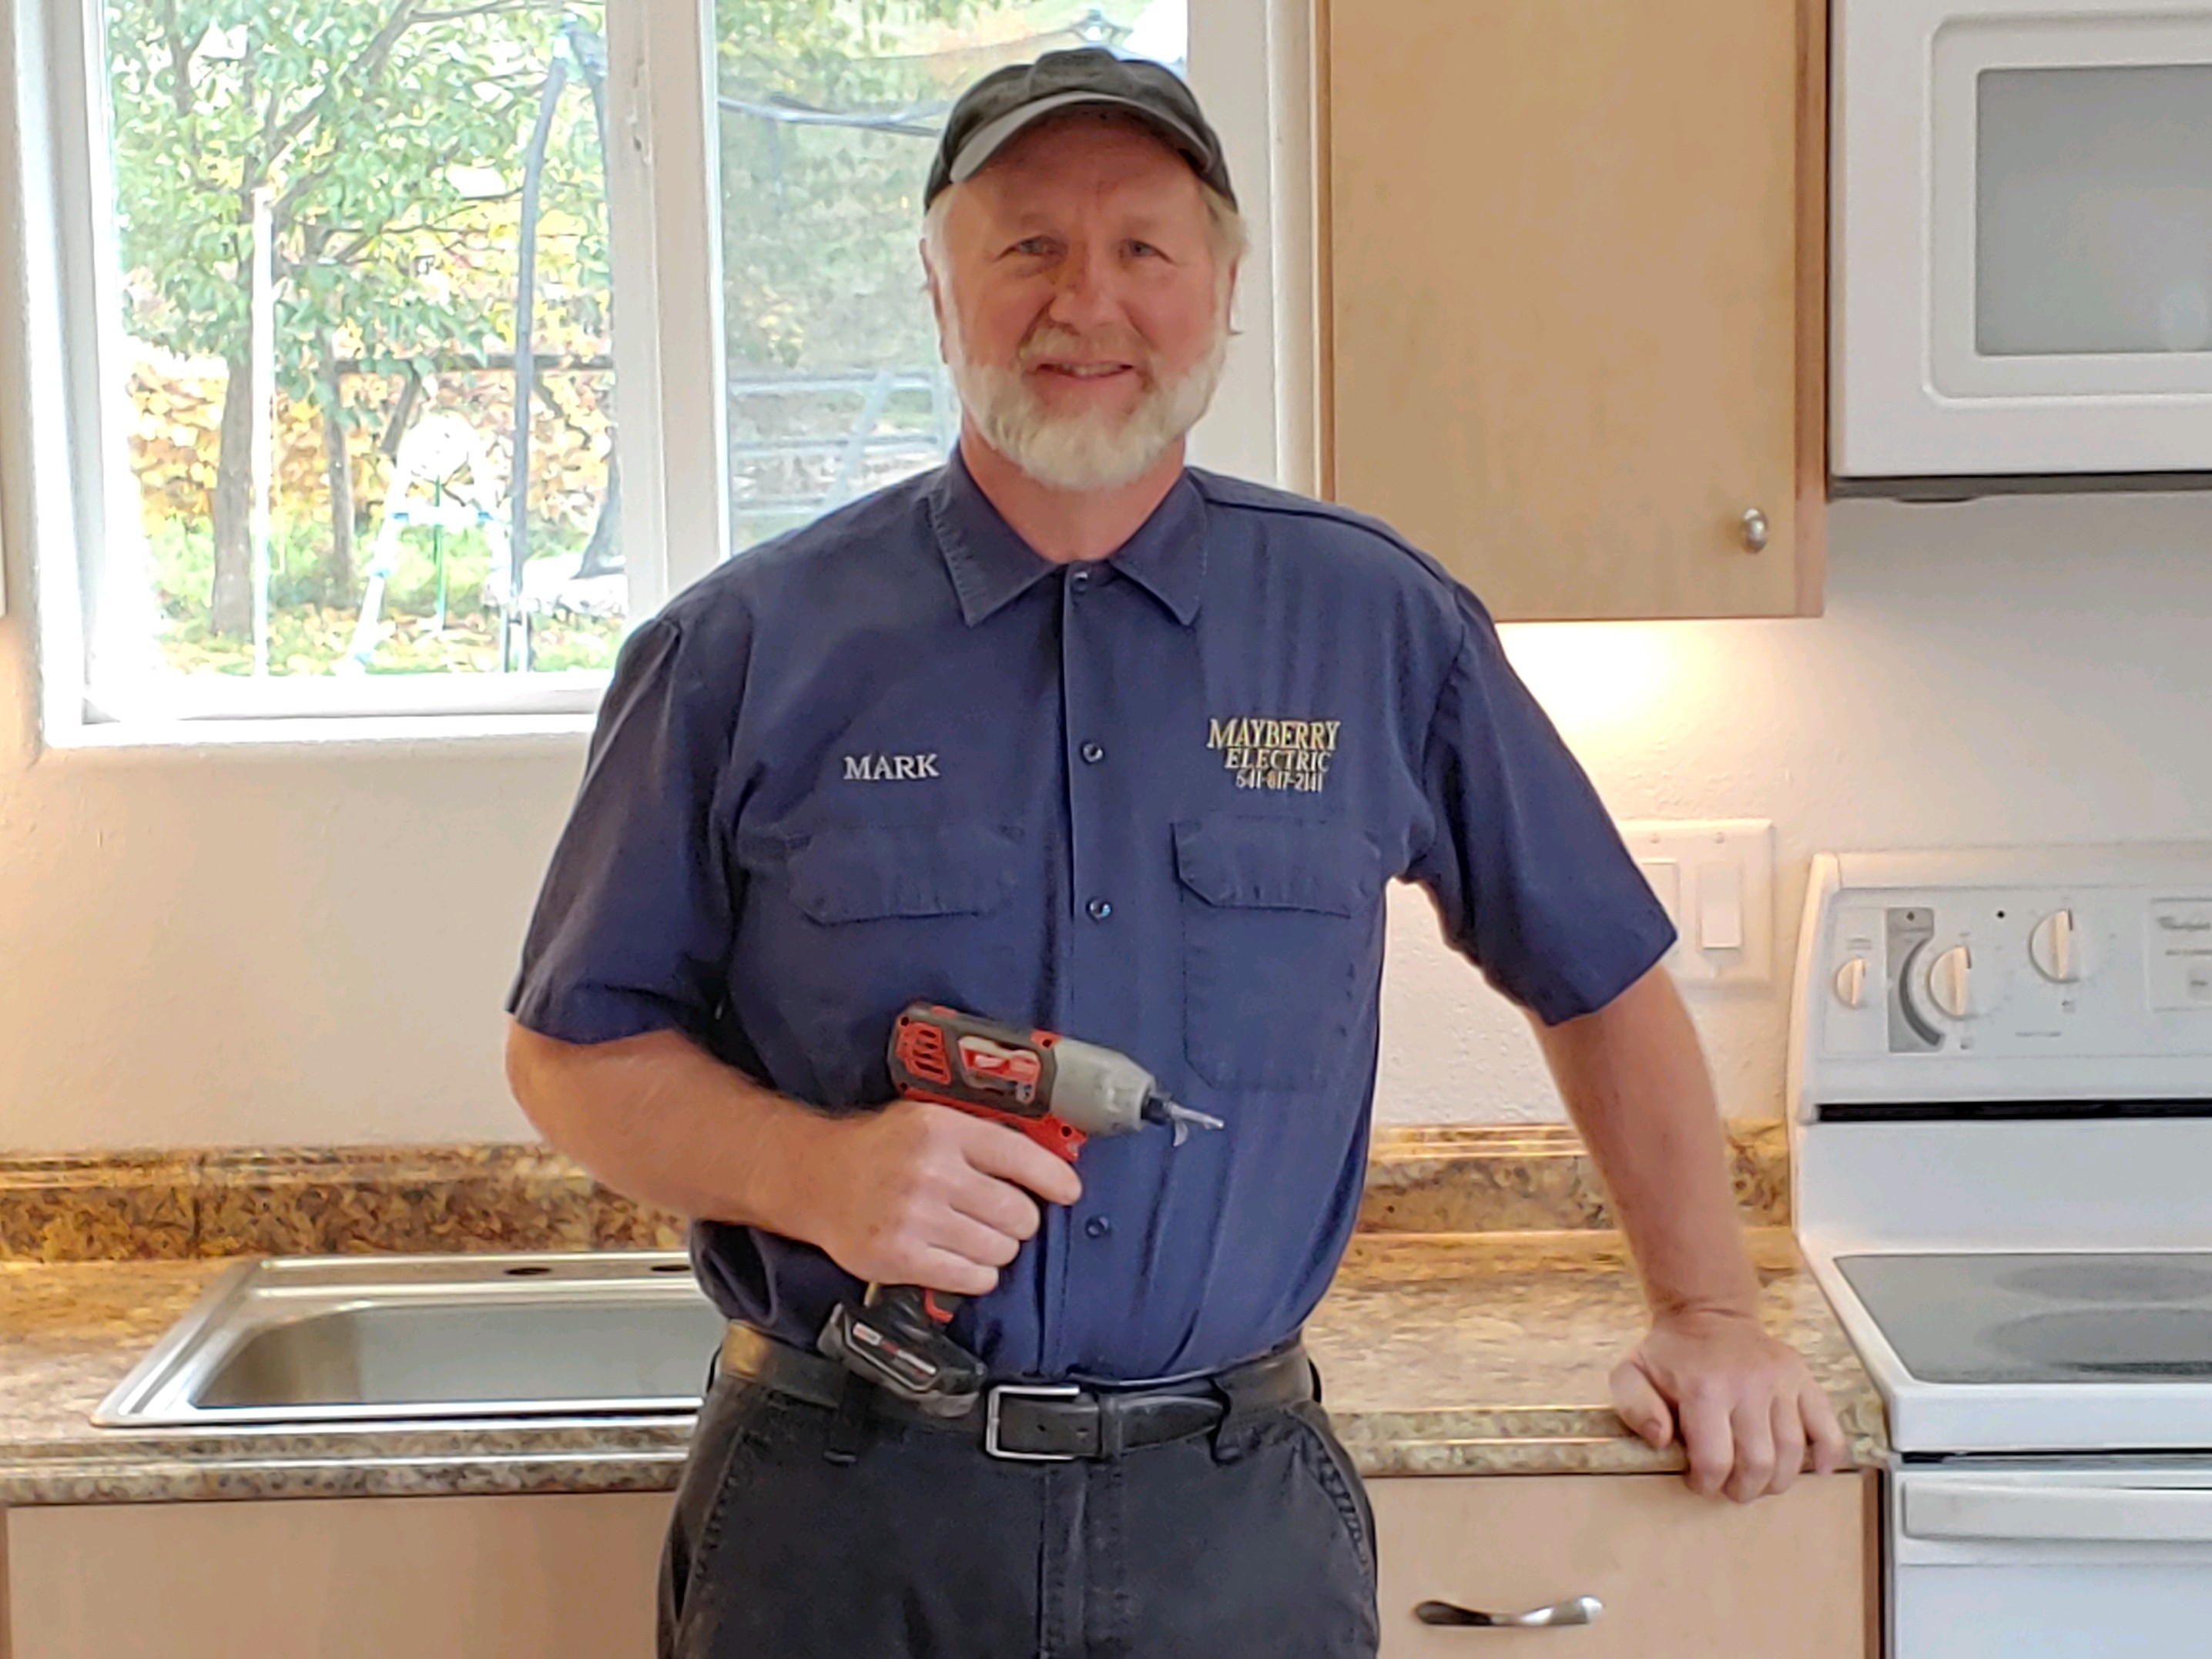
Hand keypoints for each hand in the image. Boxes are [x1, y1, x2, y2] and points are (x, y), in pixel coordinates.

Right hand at [775, 1098, 1083, 1295]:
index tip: (1067, 1191)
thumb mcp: (929, 1121)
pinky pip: (973, 1278)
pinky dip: (977, 1273)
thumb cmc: (880, 1150)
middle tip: (1002, 1215)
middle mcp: (931, 1171)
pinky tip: (960, 1256)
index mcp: (942, 1129)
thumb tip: (1049, 1160)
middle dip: (1019, 1218)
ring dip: (997, 1247)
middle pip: (1018, 1212)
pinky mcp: (902, 1259)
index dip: (1054, 1178)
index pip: (1021, 1156)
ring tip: (972, 1234)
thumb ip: (982, 1137)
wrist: (815, 1179)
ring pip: (1000, 1249)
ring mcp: (915, 1218)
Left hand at [1609, 1309, 1846, 1501]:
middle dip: (1744, 1489)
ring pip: (1793, 1452)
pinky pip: (1827, 1425)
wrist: (1707, 1314)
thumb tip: (1662, 1440)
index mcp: (1704, 1388)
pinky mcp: (1803, 1378)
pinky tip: (1818, 1469)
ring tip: (1760, 1481)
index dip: (1707, 1483)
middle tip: (1731, 1488)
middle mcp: (1748, 1384)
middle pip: (1759, 1463)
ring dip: (1777, 1480)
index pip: (1715, 1460)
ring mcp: (1780, 1380)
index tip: (1700, 1482)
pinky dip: (1828, 1453)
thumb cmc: (1668, 1355)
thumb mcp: (1631, 1374)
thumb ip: (1635, 1409)